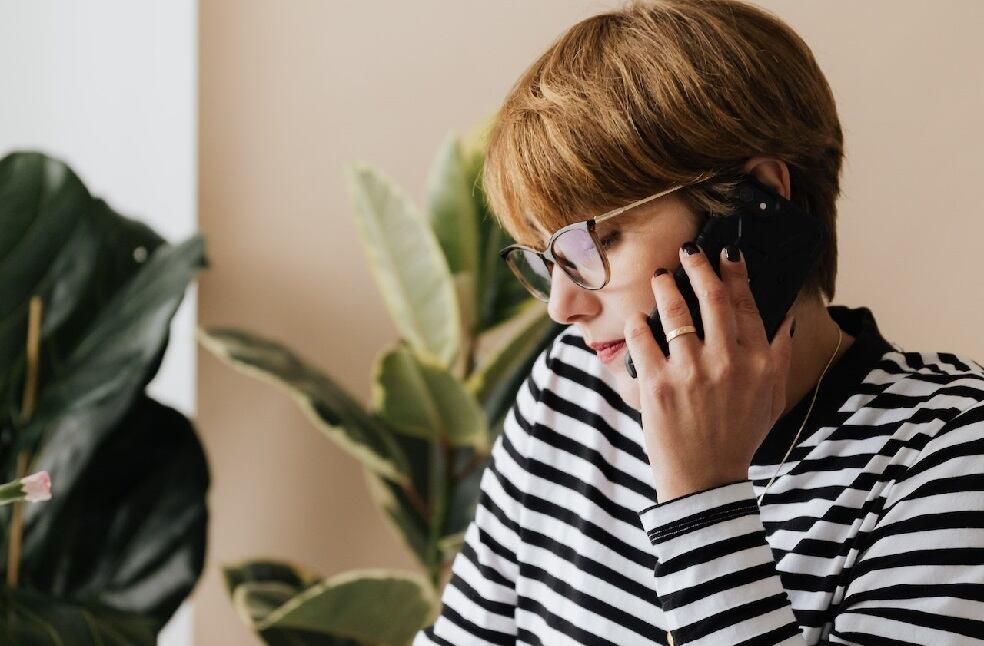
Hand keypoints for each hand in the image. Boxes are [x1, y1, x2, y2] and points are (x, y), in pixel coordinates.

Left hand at [623, 242, 795, 502]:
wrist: (705, 480)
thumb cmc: (738, 437)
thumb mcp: (771, 397)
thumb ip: (779, 356)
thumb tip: (783, 317)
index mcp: (758, 362)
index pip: (747, 304)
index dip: (736, 272)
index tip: (728, 251)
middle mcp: (727, 362)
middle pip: (712, 298)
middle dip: (699, 266)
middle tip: (688, 251)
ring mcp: (690, 372)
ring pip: (675, 312)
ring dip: (665, 286)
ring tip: (659, 276)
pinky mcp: (657, 384)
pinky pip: (642, 339)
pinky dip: (638, 324)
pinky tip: (638, 318)